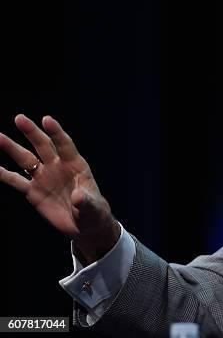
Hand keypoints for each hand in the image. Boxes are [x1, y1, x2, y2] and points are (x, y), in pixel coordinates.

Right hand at [0, 114, 119, 264]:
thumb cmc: (93, 212)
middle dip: (32, 132)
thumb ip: (86, 201)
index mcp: (76, 165)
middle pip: (43, 146)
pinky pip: (15, 180)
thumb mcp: (93, 207)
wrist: (84, 225)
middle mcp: (58, 167)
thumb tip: (78, 197)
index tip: (46, 120)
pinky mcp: (33, 191)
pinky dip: (3, 174)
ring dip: (12, 148)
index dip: (56, 132)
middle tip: (20, 118)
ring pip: (26, 159)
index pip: (65, 145)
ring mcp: (44, 177)